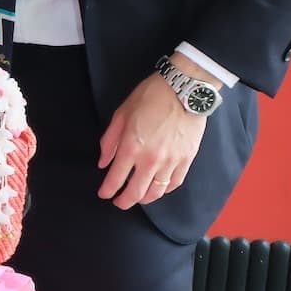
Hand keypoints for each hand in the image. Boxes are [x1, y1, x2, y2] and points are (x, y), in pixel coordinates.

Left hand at [97, 65, 210, 207]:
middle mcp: (150, 160)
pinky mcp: (186, 159)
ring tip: (138, 197)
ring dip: (144, 198)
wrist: (183, 88)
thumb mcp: (121, 114)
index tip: (104, 194)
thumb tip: (104, 162)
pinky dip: (165, 190)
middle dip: (124, 202)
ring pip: (156, 192)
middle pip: (135, 193)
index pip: (115, 179)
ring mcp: (170, 161)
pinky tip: (159, 188)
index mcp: (131, 148)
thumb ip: (110, 141)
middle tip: (119, 202)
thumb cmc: (151, 96)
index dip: (107, 191)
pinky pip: (174, 183)